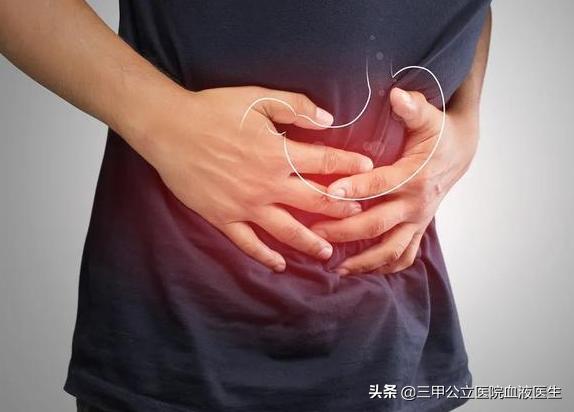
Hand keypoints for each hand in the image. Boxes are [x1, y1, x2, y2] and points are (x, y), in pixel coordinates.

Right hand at [133, 86, 373, 271]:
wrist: (169, 129)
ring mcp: (246, 205)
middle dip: (339, 208)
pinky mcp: (224, 218)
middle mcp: (268, 185)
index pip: (325, 162)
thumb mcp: (258, 99)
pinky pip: (248, 243)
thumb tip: (329, 119)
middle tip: (358, 215)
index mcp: (279, 154)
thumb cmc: (213, 110)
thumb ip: (296, 108)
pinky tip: (279, 264)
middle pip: (313, 202)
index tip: (369, 170)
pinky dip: (265, 255)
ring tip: (328, 252)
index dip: (350, 165)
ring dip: (310, 242)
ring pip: (286, 230)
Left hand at [311, 87, 478, 274]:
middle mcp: (417, 203)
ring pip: (390, 249)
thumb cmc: (440, 133)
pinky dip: (383, 267)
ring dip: (363, 261)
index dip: (355, 189)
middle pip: (377, 223)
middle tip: (314, 233)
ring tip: (335, 268)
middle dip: (344, 230)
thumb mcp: (430, 117)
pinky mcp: (418, 229)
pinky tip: (360, 271)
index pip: (380, 184)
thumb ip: (413, 108)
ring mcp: (418, 220)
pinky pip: (403, 256)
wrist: (462, 152)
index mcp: (415, 176)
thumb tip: (397, 94)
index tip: (329, 192)